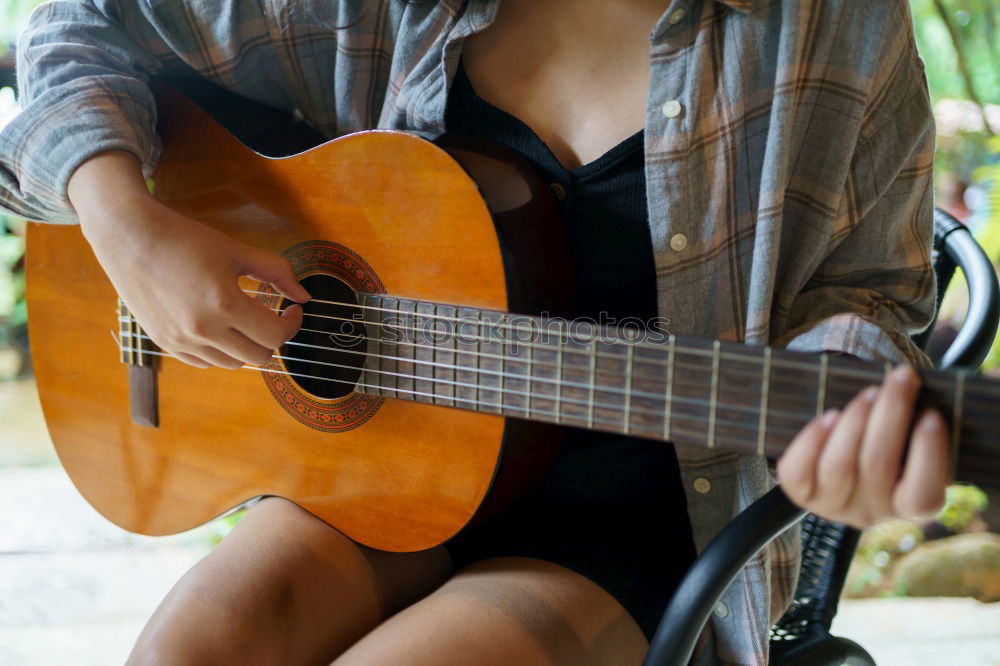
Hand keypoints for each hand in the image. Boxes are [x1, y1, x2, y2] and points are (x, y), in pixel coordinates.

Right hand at [68, 152, 308, 368]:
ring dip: (247, 346)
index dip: (292, 324)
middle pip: (259, 357)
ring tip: (246, 321)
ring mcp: (181, 340)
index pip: (275, 335)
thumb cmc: (185, 238)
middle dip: (273, 338)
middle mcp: (202, 329)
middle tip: (272, 318)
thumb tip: (304, 297)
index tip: (292, 310)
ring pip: (232, 364)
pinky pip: (205, 362)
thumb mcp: (237, 251)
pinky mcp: (164, 343)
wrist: (129, 236)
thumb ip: (276, 272)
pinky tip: (221, 328)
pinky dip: (220, 351)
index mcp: (224, 304)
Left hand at [776, 365, 948, 527]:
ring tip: (868, 393)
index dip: (928, 454)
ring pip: (838, 467)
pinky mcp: (802, 493)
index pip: (923, 494)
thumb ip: (934, 419)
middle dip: (891, 413)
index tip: (932, 414)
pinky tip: (829, 415)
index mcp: (912, 505)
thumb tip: (973, 383)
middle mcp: (872, 512)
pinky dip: (812, 439)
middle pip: (877, 465)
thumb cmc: (893, 439)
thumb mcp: (917, 435)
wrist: (849, 454)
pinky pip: (798, 471)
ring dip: (854, 421)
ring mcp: (833, 505)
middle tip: (901, 378)